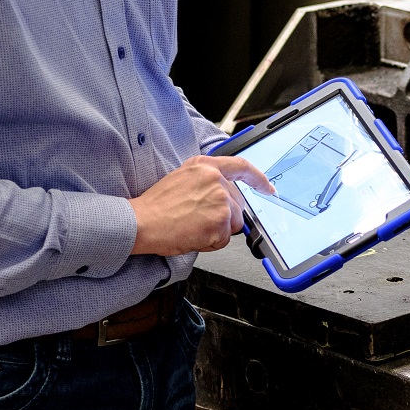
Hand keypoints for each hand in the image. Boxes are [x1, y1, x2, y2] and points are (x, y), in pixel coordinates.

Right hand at [129, 156, 272, 256]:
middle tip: (197, 219)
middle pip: (237, 204)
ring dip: (217, 230)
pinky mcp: (220, 221)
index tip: (267, 187)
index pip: (241, 166)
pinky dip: (211, 242)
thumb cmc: (156, 205)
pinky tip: (193, 234)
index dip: (258, 178)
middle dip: (223, 216)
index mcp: (205, 166)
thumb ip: (206, 179)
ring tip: (192, 226)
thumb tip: (223, 192)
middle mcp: (216, 180)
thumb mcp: (182, 178)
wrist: (142, 222)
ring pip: (233, 223)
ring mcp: (220, 200)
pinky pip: (224, 239)